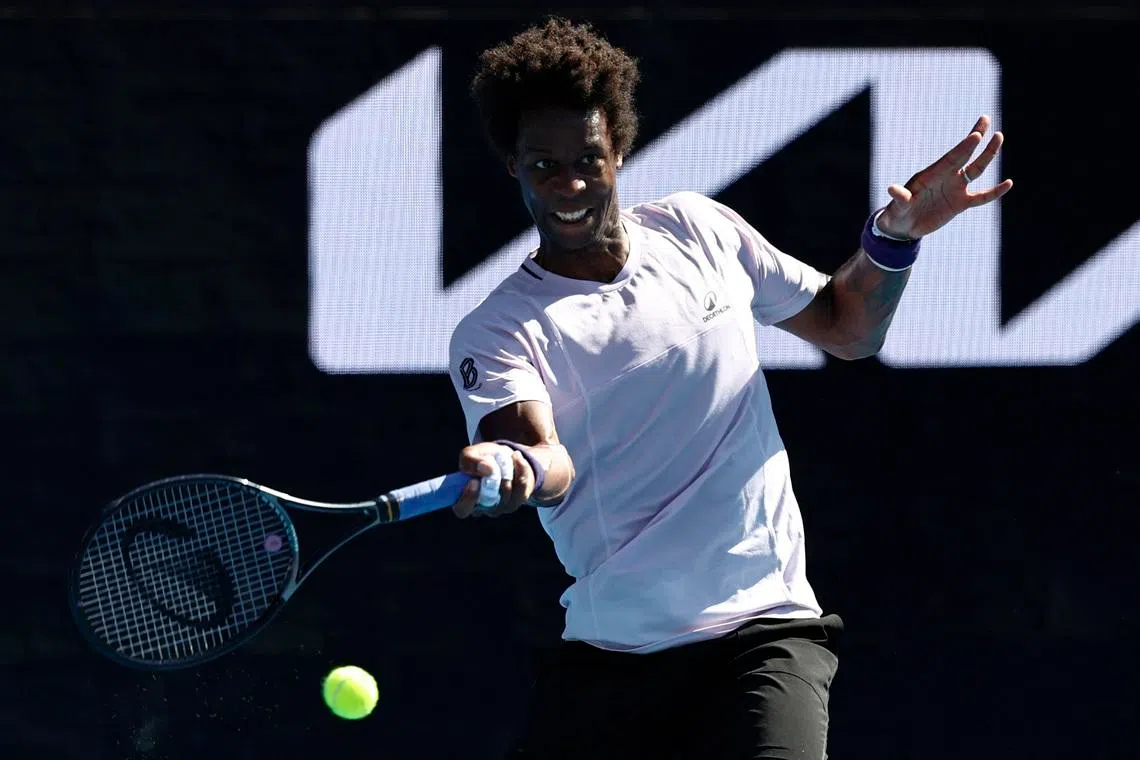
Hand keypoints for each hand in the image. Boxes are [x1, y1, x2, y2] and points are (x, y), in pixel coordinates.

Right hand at [451, 442, 535, 518]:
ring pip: (506, 491)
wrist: (505, 457)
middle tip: (492, 466)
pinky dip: (520, 467)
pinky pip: (522, 485)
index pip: (462, 509)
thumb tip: (485, 469)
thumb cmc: (482, 459)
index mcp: (465, 498)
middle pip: (488, 502)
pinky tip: (516, 457)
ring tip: (503, 458)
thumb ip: (470, 460)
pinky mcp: (517, 500)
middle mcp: (482, 507)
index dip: (467, 499)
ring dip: (506, 469)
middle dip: (492, 481)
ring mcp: (501, 506)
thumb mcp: (471, 454)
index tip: (473, 482)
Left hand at [877, 115, 1013, 239]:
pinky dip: (994, 192)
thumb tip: (892, 190)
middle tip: (986, 119)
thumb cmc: (898, 213)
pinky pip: (982, 197)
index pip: (951, 158)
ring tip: (998, 136)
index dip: (963, 148)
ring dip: (987, 155)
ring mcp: (955, 189)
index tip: (976, 135)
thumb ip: (900, 198)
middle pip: (965, 155)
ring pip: (976, 169)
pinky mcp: (961, 203)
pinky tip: (1008, 183)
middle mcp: (946, 177)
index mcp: (932, 174)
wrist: (904, 226)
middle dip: (975, 138)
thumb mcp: (898, 206)